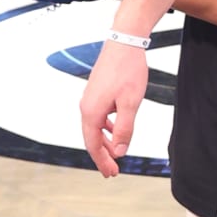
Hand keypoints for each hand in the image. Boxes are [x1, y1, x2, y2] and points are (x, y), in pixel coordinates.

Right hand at [81, 38, 149, 177]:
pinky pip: (98, 116)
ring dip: (104, 142)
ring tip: (115, 153)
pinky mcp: (96, 91)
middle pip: (91, 138)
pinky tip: (115, 129)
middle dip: (102, 155)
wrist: (124, 42)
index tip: (111, 174)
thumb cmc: (128, 70)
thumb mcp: (130, 103)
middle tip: (113, 170)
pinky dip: (105, 127)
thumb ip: (124, 129)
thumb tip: (118, 151)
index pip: (93, 145)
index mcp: (91, 112)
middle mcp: (86, 106)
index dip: (102, 161)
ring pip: (94, 127)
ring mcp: (89, 98)